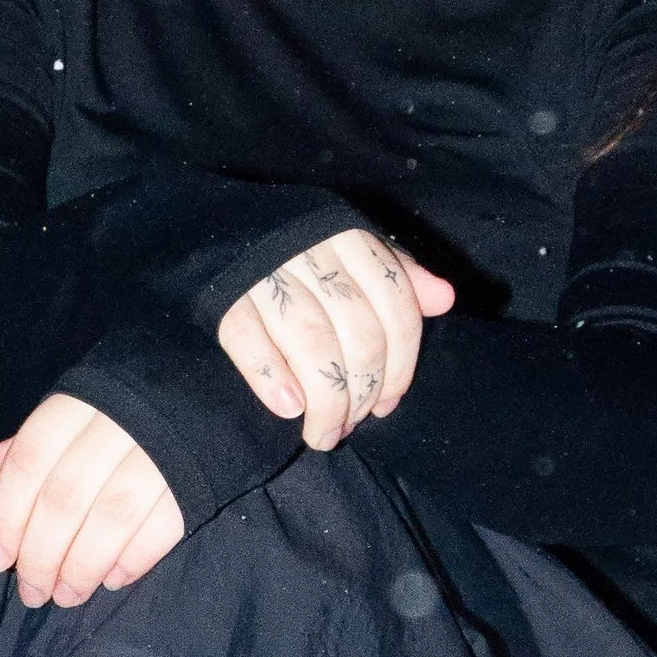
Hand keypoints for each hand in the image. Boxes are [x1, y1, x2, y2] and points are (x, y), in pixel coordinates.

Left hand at [0, 392, 185, 607]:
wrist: (216, 379)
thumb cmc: (134, 397)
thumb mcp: (83, 402)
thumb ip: (42, 435)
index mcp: (81, 403)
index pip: (30, 462)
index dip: (7, 516)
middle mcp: (118, 424)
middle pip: (65, 499)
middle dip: (42, 556)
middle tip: (33, 593)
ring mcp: (162, 452)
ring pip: (110, 519)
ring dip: (82, 568)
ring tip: (68, 595)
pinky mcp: (197, 478)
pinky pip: (161, 528)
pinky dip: (132, 560)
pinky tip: (112, 579)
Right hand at [214, 230, 454, 451]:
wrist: (210, 223)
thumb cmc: (294, 246)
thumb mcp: (350, 248)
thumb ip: (398, 273)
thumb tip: (445, 299)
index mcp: (348, 238)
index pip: (395, 307)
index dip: (400, 364)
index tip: (388, 405)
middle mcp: (310, 251)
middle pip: (358, 332)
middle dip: (361, 392)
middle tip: (349, 428)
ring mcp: (264, 271)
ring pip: (312, 342)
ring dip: (324, 399)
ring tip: (323, 432)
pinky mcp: (221, 293)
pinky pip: (248, 338)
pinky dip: (270, 377)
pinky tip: (287, 409)